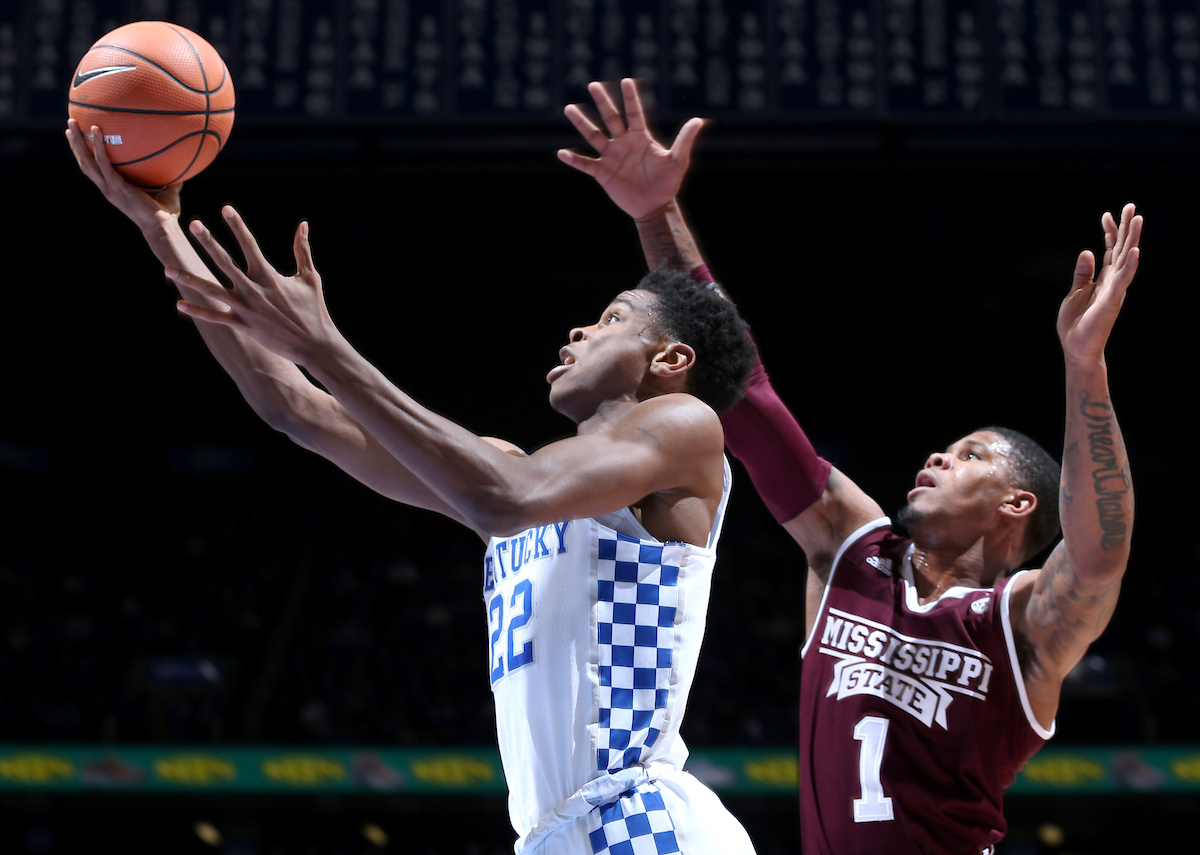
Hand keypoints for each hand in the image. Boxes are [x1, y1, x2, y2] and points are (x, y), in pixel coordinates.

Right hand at [65, 118, 181, 229]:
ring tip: (72, 123)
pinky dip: (99, 146)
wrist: (162, 227)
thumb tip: (181, 171)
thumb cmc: (165, 214)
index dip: (86, 156)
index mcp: (114, 189)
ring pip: (87, 162)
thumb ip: (171, 181)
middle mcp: (108, 188)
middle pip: (85, 163)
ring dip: (78, 142)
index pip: (95, 170)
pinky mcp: (116, 186)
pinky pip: (104, 163)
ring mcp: (110, 188)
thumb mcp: (167, 192)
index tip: (81, 140)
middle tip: (70, 125)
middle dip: (76, 144)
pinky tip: (97, 131)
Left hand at [172, 206, 337, 366]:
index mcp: (269, 276)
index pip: (249, 245)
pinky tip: (179, 304)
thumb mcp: (310, 278)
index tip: (226, 208)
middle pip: (224, 261)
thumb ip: (303, 249)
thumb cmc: (314, 311)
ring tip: (168, 268)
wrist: (315, 345)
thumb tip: (304, 224)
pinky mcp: (243, 325)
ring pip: (211, 290)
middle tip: (194, 225)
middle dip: (208, 242)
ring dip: (189, 279)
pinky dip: (197, 311)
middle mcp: (253, 289)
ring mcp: (246, 308)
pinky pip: (215, 317)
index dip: (237, 225)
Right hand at [557, 78, 703, 220]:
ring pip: (594, 136)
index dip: (631, 98)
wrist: (655, 206)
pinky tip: (562, 153)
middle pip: (610, 118)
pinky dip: (574, 159)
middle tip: (593, 84)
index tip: (626, 81)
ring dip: (582, 123)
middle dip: (603, 102)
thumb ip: (685, 140)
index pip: (634, 113)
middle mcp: (623, 143)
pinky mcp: (602, 173)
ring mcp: (611, 157)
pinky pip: (585, 164)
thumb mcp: (678, 161)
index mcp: (640, 137)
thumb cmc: (667, 183)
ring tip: (569, 108)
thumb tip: (698, 120)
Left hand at [1057, 203, 1141, 367]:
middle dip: (1126, 228)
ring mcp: (1114, 290)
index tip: (1107, 214)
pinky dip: (1129, 265)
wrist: (1076, 348)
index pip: (1109, 250)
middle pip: (1122, 249)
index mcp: (1104, 279)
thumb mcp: (1076, 292)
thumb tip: (1087, 251)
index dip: (1109, 232)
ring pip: (1126, 259)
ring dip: (1133, 239)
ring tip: (1138, 219)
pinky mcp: (1112, 301)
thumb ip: (1083, 273)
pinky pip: (1123, 280)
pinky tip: (1135, 251)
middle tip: (1130, 206)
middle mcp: (1113, 281)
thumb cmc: (1076, 323)